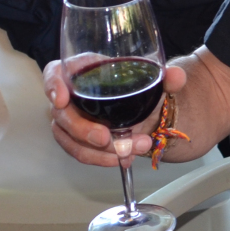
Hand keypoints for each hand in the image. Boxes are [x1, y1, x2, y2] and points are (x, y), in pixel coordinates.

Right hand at [45, 60, 186, 167]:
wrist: (142, 106)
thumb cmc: (135, 85)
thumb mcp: (151, 78)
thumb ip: (166, 77)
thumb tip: (177, 77)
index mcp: (81, 71)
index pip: (54, 73)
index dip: (53, 85)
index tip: (62, 99)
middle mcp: (70, 95)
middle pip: (62, 115)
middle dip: (83, 130)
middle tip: (106, 138)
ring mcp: (70, 120)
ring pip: (70, 140)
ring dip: (97, 151)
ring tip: (128, 151)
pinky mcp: (77, 140)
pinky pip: (81, 153)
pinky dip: (101, 159)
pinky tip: (123, 159)